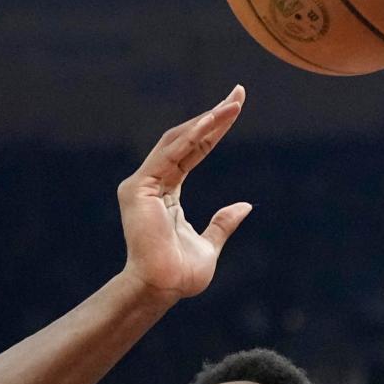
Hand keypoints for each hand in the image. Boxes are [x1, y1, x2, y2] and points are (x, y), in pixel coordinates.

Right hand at [118, 86, 252, 299]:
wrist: (161, 289)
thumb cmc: (180, 275)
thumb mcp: (209, 245)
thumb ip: (222, 224)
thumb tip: (244, 206)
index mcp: (166, 193)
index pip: (192, 153)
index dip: (214, 131)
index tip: (234, 108)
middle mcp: (151, 183)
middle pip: (184, 139)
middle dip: (213, 116)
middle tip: (238, 94)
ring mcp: (142, 184)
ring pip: (177, 141)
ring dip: (206, 121)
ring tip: (232, 105)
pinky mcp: (139, 188)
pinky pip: (169, 155)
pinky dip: (191, 138)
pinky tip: (212, 123)